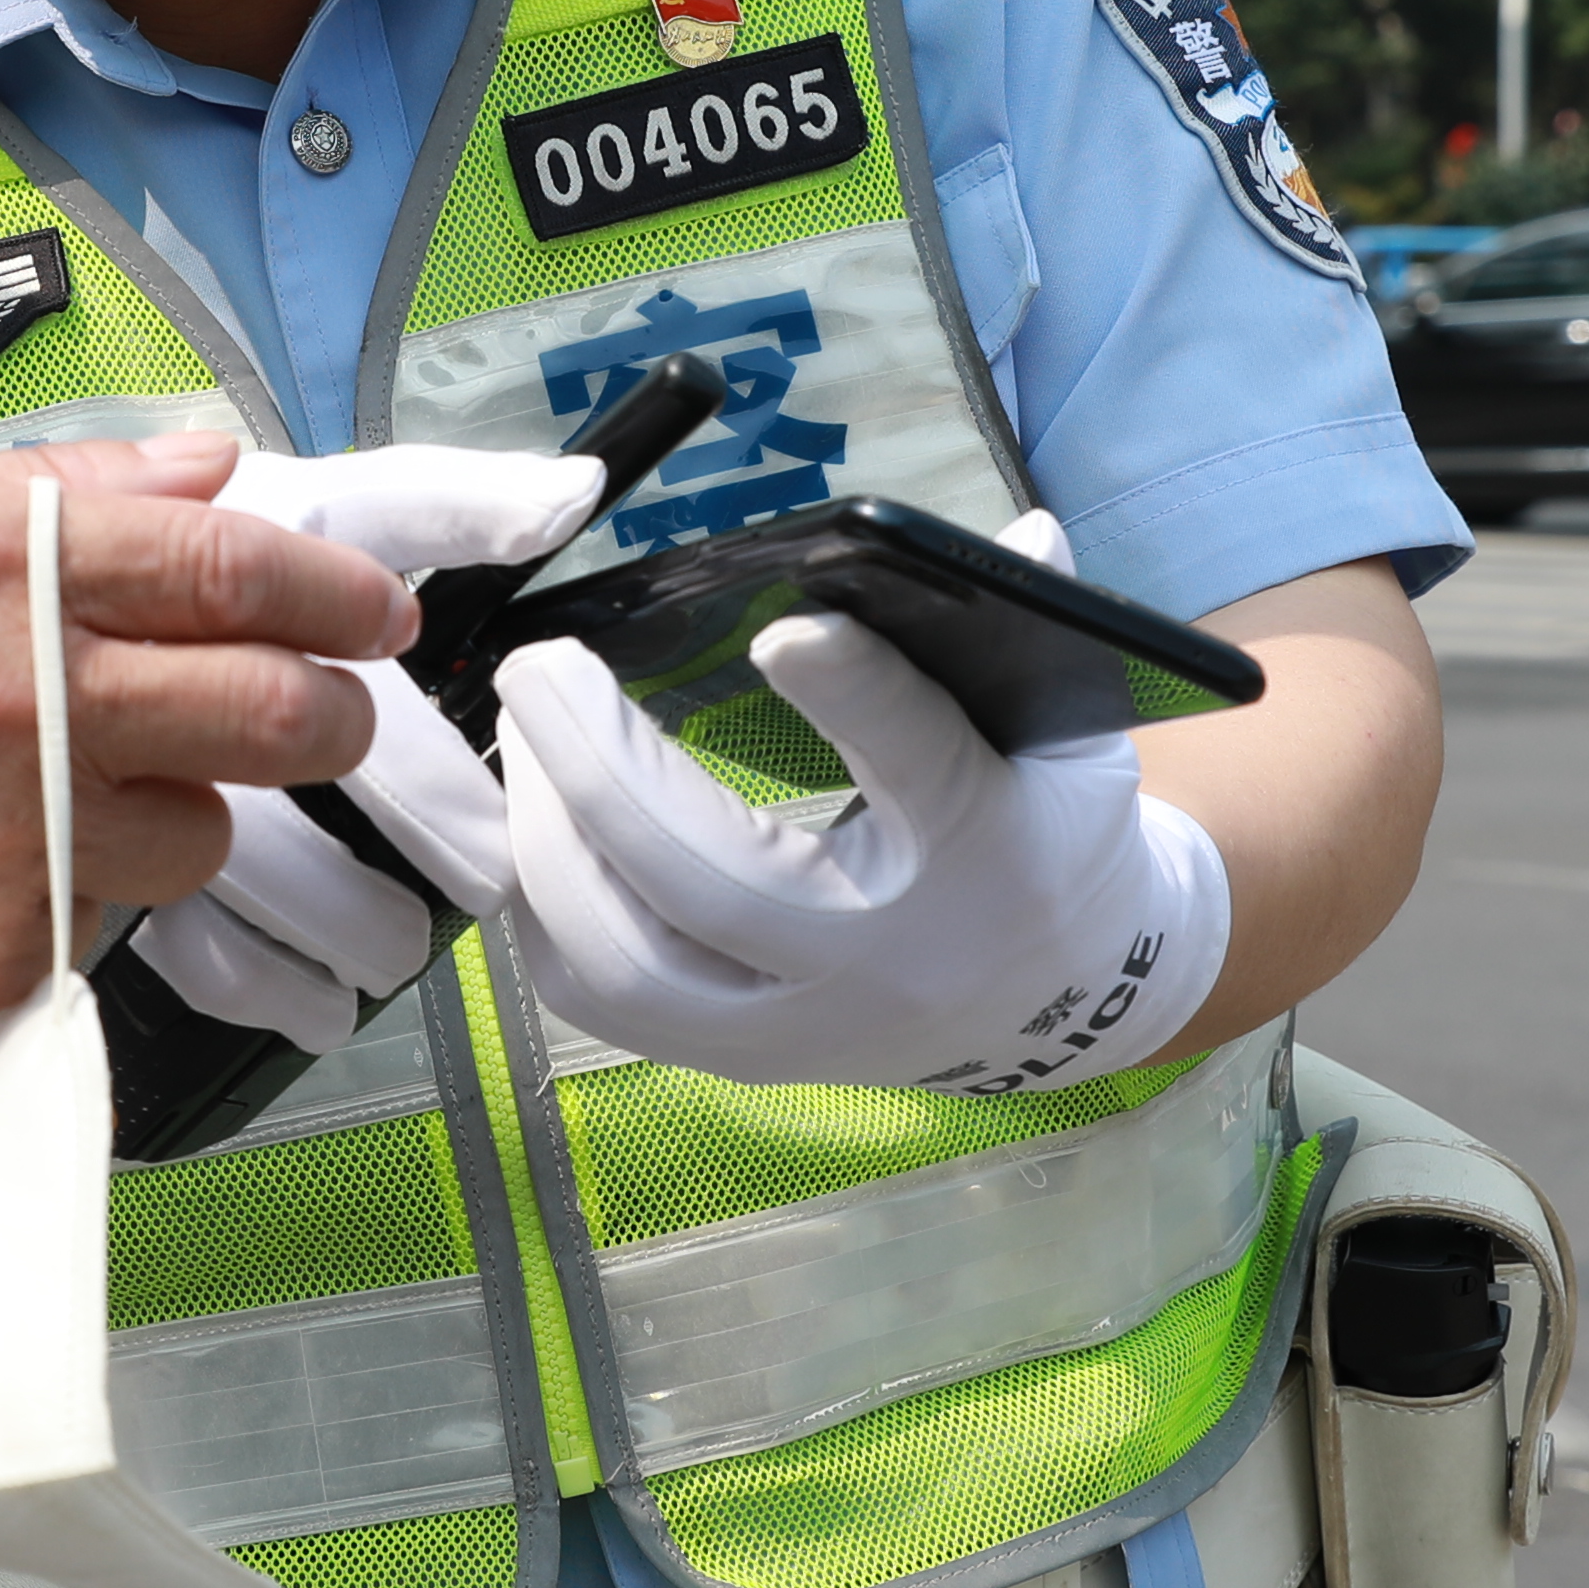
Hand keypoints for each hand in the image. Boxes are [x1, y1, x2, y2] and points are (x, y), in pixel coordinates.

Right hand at [0, 436, 410, 1052]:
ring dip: (180, 815)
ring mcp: (7, 843)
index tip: (377, 612)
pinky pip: (88, 930)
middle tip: (332, 713)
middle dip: (330, 715)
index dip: (335, 594)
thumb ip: (55, 491)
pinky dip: (64, 897)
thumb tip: (208, 468)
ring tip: (92, 794)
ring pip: (194, 840)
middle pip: (267, 714)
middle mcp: (21, 704)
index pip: (235, 574)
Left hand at [493, 512, 1233, 1094]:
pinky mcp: (733, 1056)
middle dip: (603, 770)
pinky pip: (599, 995)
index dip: (855, 693)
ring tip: (520, 740)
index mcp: (980, 851)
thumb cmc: (1047, 844)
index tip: (785, 632)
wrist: (1059, 1005)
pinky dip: (543, 906)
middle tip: (542, 669)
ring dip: (549, 844)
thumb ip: (1034, 629)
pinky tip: (528, 823)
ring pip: (627, 963)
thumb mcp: (1068, 736)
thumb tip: (1023, 531)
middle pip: (713, 885)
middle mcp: (878, 961)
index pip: (919, 765)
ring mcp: (794, 1028)